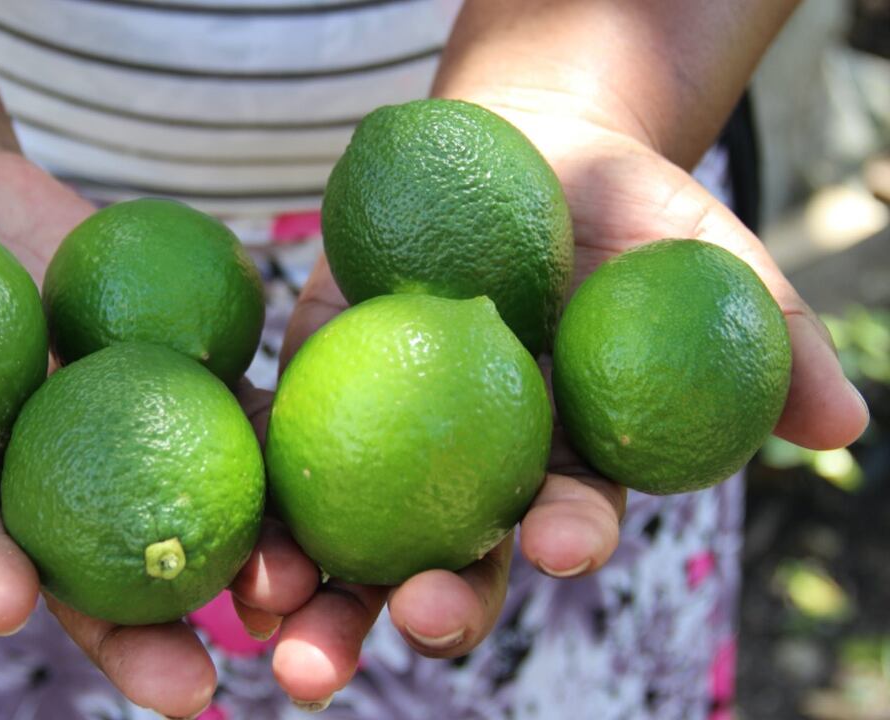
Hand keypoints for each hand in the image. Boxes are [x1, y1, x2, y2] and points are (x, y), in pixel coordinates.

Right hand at [0, 122, 313, 718]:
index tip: (3, 603)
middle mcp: (47, 482)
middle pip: (94, 568)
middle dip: (135, 635)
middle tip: (190, 692)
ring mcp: (123, 436)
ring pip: (183, 513)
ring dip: (237, 571)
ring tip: (284, 617)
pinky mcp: (185, 382)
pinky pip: (239, 419)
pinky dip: (277, 455)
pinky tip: (321, 501)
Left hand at [241, 106, 869, 706]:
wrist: (521, 151)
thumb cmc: (626, 209)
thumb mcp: (707, 256)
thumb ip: (769, 339)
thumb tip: (842, 427)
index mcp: (562, 464)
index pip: (566, 519)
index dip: (567, 537)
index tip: (563, 542)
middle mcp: (469, 473)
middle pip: (447, 560)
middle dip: (424, 606)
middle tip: (406, 620)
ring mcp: (386, 437)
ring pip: (349, 533)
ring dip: (315, 588)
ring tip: (278, 621)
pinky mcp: (318, 386)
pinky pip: (281, 442)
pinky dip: (259, 483)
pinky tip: (234, 524)